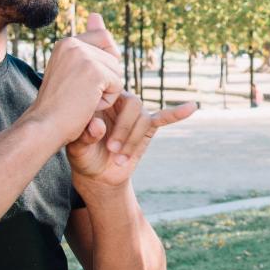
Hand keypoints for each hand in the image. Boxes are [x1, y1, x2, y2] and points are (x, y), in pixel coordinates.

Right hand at [26, 15, 123, 144]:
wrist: (44, 127)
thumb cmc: (57, 106)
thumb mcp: (71, 71)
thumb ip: (87, 46)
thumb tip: (97, 14)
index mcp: (66, 42)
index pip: (103, 39)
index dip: (102, 64)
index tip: (81, 82)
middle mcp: (73, 43)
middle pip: (113, 58)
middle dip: (104, 82)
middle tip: (78, 94)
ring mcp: (83, 56)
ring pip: (117, 72)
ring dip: (105, 92)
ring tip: (80, 100)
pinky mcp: (94, 71)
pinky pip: (118, 85)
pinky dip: (107, 101)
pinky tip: (86, 105)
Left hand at [68, 93, 196, 186]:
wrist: (98, 174)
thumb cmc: (84, 156)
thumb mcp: (78, 149)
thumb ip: (85, 136)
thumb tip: (98, 126)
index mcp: (101, 100)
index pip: (113, 94)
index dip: (108, 113)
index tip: (97, 135)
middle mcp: (120, 102)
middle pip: (134, 104)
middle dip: (125, 129)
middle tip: (112, 149)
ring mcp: (136, 115)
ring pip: (144, 119)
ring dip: (134, 140)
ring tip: (120, 159)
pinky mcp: (148, 128)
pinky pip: (164, 117)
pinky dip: (177, 113)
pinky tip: (192, 107)